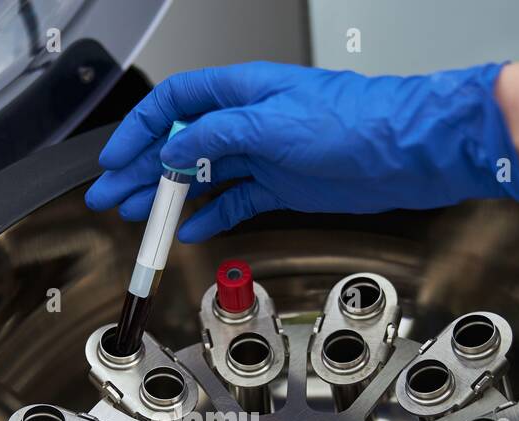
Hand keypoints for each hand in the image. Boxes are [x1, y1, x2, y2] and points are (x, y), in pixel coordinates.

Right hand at [85, 61, 518, 242]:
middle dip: (142, 171)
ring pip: (202, 177)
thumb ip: (218, 136)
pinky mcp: (281, 186)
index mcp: (242, 91)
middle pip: (180, 144)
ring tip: (139, 219)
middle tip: (112, 198)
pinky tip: (190, 230)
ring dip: (169, 198)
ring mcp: (263, 154)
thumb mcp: (274, 122)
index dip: (140, 131)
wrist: (406, 151)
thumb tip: (174, 149)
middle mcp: (248, 121)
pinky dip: (211, 216)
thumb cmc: (355, 120)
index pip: (175, 104)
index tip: (115, 160)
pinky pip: (235, 201)